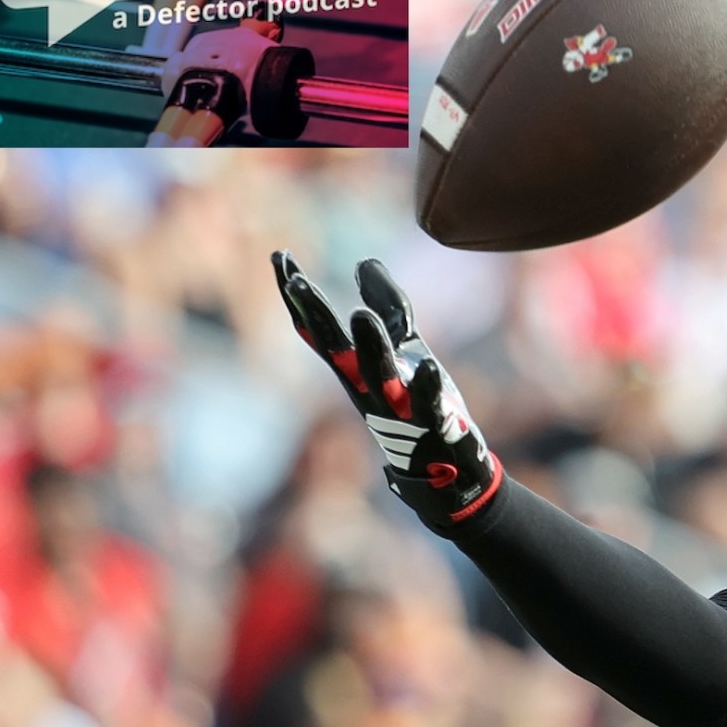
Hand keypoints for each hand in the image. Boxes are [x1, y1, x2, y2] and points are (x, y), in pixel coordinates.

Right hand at [273, 251, 505, 529]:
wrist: (446, 470)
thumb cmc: (420, 401)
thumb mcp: (405, 347)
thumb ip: (387, 306)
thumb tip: (365, 261)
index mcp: (355, 368)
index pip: (319, 328)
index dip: (298, 296)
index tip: (280, 256)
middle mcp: (368, 387)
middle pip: (337, 350)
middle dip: (318, 318)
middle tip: (298, 282)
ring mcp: (399, 407)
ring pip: (379, 376)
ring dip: (370, 347)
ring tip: (360, 316)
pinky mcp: (435, 423)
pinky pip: (430, 405)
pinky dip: (429, 388)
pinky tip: (432, 368)